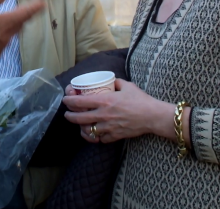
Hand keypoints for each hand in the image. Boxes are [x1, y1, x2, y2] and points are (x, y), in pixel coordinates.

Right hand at [0, 0, 44, 85]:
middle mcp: (5, 38)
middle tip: (28, 10)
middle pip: (19, 25)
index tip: (43, 3)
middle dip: (24, 17)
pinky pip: (1, 43)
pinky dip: (2, 36)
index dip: (34, 7)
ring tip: (12, 21)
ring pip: (10, 35)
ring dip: (13, 26)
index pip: (25, 13)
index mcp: (4, 24)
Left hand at [63, 79, 181, 143]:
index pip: (79, 102)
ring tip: (80, 126)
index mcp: (104, 101)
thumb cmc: (141, 100)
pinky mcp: (114, 136)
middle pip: (79, 118)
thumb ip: (116, 82)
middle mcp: (103, 115)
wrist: (153, 116)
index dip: (69, 101)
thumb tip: (110, 81)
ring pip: (87, 131)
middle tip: (67, 114)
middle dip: (69, 116)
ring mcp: (108, 127)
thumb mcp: (127, 86)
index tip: (66, 100)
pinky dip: (96, 137)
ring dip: (81, 128)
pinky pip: (100, 139)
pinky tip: (95, 134)